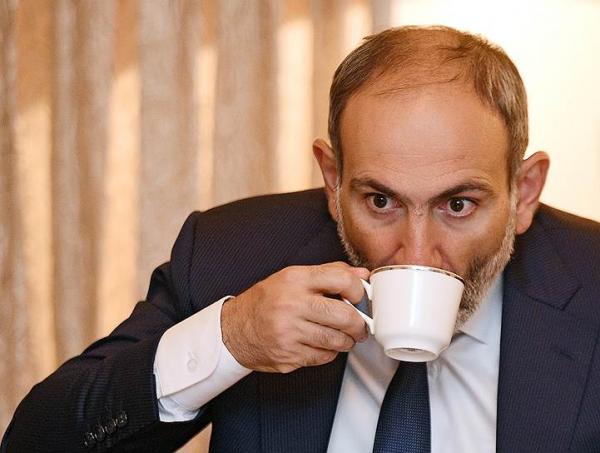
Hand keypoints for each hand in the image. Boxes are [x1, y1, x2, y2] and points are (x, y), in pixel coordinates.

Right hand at [220, 262, 369, 372]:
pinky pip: (323, 356)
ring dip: (347, 341)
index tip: (359, 297)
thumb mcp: (293, 277)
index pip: (341, 280)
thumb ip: (329, 273)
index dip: (358, 290)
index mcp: (295, 280)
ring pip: (336, 340)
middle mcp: (291, 305)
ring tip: (345, 337)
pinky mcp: (288, 355)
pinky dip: (330, 353)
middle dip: (359, 324)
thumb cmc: (266, 301)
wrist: (234, 330)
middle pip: (343, 315)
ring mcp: (289, 332)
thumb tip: (361, 275)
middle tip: (361, 326)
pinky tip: (324, 345)